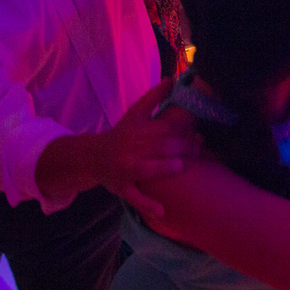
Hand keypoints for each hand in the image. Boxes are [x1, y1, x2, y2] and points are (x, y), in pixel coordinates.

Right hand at [91, 78, 202, 218]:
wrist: (90, 157)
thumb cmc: (120, 134)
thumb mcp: (134, 114)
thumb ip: (153, 97)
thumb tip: (172, 79)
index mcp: (136, 130)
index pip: (164, 128)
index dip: (183, 130)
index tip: (197, 132)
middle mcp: (130, 149)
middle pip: (161, 146)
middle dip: (183, 148)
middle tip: (199, 149)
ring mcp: (125, 170)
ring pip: (149, 169)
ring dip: (167, 167)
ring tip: (182, 165)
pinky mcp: (121, 188)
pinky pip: (135, 197)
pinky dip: (148, 205)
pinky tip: (162, 211)